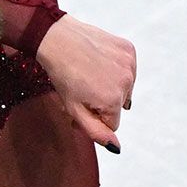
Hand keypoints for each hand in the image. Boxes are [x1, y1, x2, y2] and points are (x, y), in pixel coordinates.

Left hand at [35, 14, 136, 151]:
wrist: (57, 38)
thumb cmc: (62, 75)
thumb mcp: (74, 109)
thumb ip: (96, 132)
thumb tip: (117, 148)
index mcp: (113, 101)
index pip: (112, 124)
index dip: (94, 116)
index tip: (81, 102)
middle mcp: (127, 83)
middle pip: (119, 106)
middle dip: (103, 101)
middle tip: (83, 87)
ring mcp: (130, 65)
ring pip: (124, 87)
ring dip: (110, 85)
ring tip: (90, 73)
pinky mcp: (129, 50)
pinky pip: (127, 69)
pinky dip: (116, 68)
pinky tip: (99, 61)